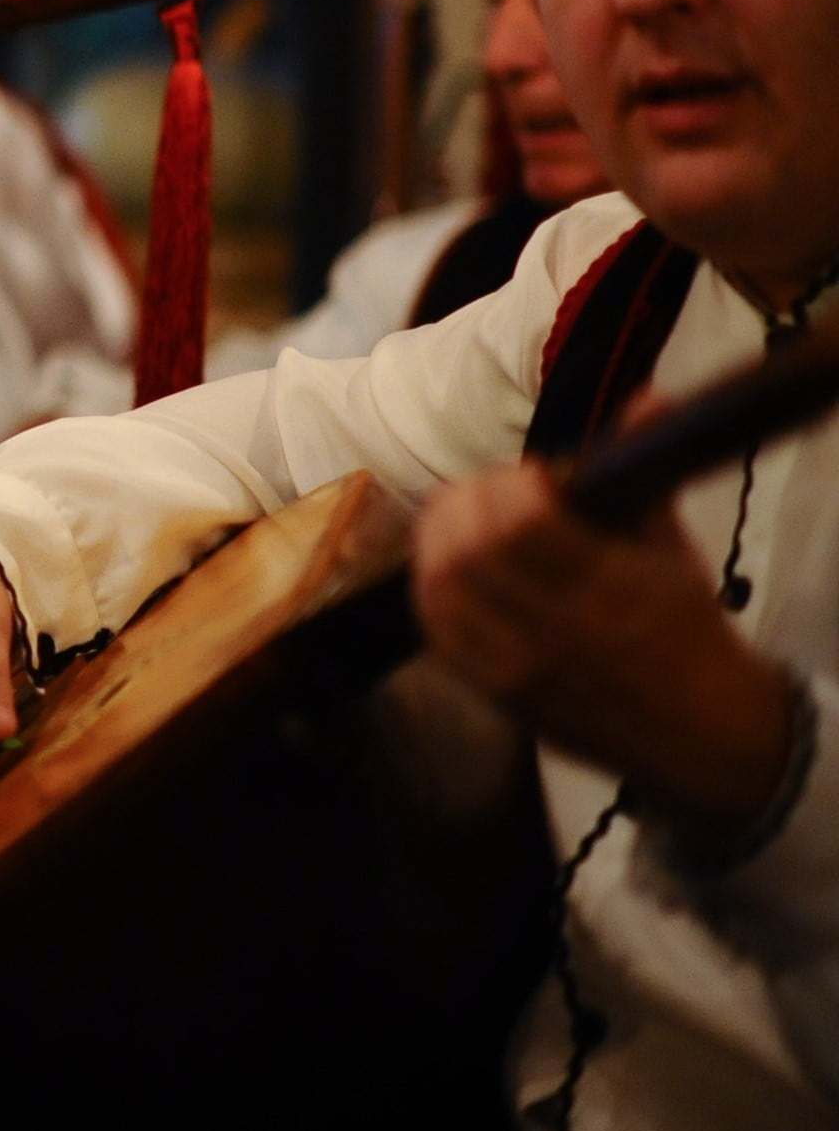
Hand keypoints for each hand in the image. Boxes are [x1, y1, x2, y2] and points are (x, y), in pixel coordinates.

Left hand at [414, 458, 795, 844]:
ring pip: (441, 588)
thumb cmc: (684, 628)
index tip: (530, 476)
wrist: (698, 733)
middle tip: (485, 491)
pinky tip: (450, 564)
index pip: (524, 522)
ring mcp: (518, 666)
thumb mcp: (673, 549)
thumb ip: (646, 473)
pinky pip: (434, 629)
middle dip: (464, 504)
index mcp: (610, 589)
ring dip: (438, 539)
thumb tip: (648, 397)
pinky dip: (431, 585)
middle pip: (468, 552)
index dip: (510, 485)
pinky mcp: (492, 691)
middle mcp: (557, 631)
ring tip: (462, 519)